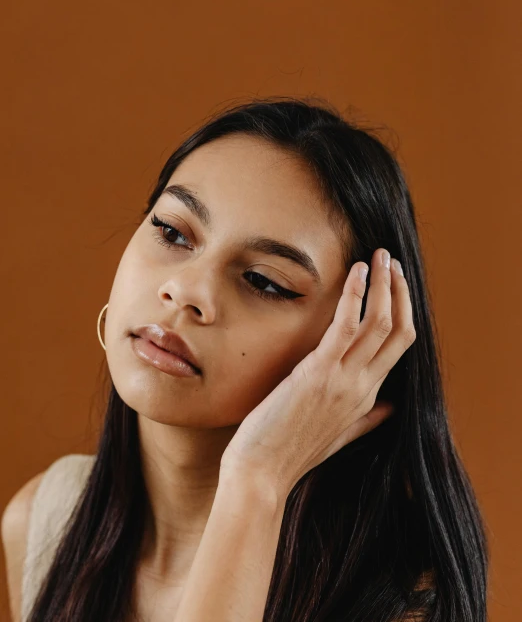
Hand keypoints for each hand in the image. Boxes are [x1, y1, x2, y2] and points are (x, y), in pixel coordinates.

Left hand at [220, 248, 415, 497]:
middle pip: (399, 330)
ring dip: (384, 285)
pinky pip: (347, 326)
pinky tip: (357, 272)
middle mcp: (363, 386)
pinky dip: (356, 295)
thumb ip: (367, 419)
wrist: (261, 474)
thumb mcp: (339, 436)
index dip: (402, 310)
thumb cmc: (291, 453)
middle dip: (399, 291)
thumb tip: (390, 408)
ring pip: (380, 323)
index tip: (395, 284)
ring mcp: (344, 380)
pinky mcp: (319, 373)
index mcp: (367, 397)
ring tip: (381, 256)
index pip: (399, 346)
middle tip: (393, 262)